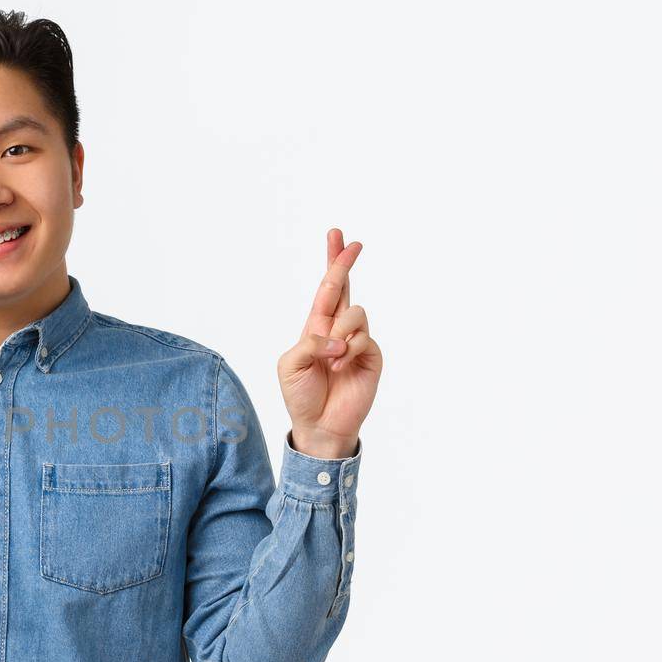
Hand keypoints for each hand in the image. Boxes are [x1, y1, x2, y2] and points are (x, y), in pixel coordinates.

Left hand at [276, 228, 382, 456]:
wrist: (319, 425)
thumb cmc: (300, 395)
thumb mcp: (291, 365)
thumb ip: (311, 342)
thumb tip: (338, 338)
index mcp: (316, 326)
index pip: (326, 289)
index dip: (333, 263)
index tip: (337, 236)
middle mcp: (338, 329)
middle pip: (345, 287)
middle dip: (345, 263)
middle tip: (353, 242)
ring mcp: (356, 341)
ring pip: (355, 313)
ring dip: (339, 332)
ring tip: (332, 358)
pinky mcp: (371, 355)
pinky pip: (363, 337)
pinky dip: (349, 349)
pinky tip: (341, 366)